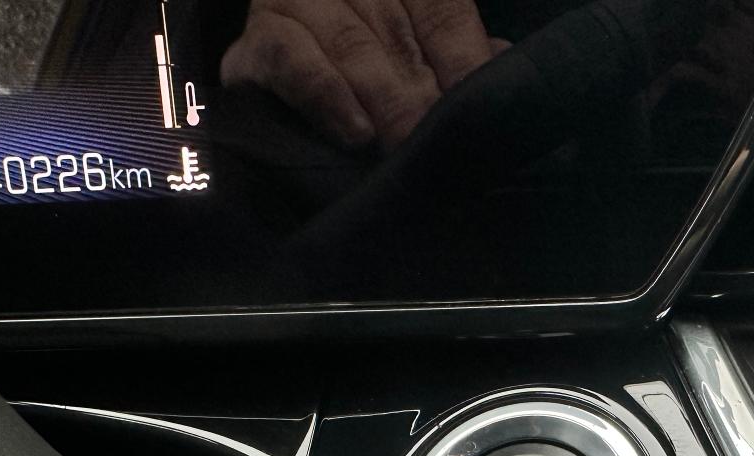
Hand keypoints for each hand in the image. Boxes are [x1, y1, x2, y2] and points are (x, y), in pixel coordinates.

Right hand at [222, 0, 504, 149]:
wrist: (274, 103)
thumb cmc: (375, 78)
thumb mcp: (422, 58)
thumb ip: (462, 57)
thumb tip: (500, 66)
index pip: (441, 10)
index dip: (464, 59)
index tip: (479, 104)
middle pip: (396, 30)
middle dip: (422, 91)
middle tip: (441, 139)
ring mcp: (296, 6)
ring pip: (349, 44)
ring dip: (382, 99)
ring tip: (403, 144)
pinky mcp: (253, 47)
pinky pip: (290, 60)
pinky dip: (325, 96)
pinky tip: (355, 133)